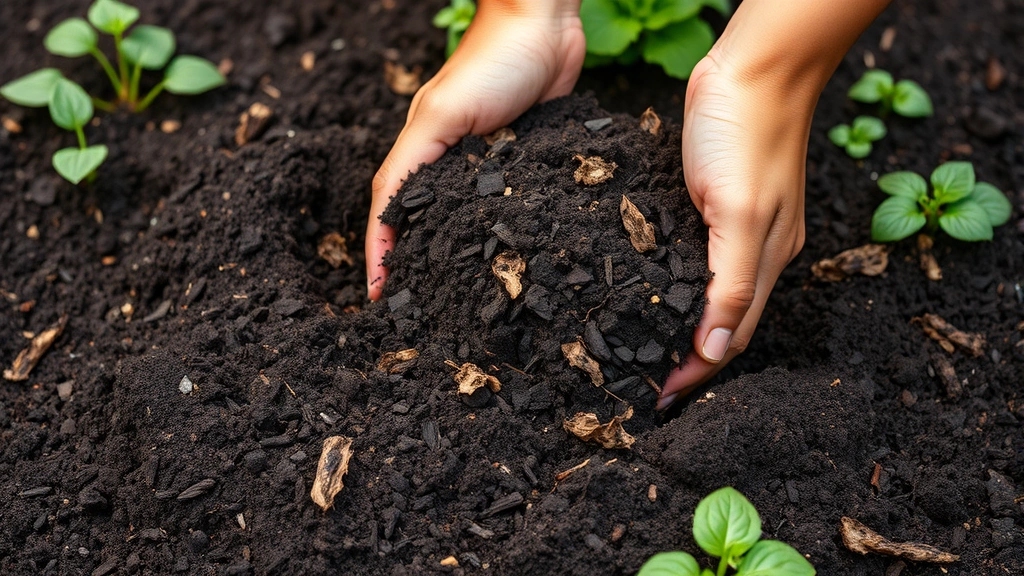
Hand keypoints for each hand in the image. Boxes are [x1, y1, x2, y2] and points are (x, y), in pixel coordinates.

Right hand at [366, 1, 584, 299]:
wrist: (546, 27)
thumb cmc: (492, 64)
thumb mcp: (441, 117)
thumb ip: (412, 167)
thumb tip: (388, 225)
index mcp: (420, 151)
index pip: (391, 212)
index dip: (382, 256)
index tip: (378, 298)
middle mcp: (450, 162)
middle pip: (427, 221)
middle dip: (419, 263)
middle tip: (419, 309)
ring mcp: (488, 163)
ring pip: (469, 219)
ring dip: (461, 254)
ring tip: (458, 297)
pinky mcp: (524, 161)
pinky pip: (510, 204)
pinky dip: (505, 229)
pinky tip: (509, 256)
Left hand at [656, 52, 812, 409]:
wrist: (753, 68)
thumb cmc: (746, 132)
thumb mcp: (736, 214)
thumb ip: (730, 286)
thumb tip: (717, 353)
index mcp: (766, 261)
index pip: (730, 338)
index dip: (696, 372)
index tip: (659, 399)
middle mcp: (757, 252)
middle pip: (722, 325)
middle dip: (688, 360)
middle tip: (646, 385)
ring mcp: (738, 228)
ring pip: (710, 296)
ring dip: (681, 327)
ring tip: (644, 350)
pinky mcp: (717, 205)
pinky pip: (697, 261)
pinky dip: (676, 287)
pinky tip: (651, 292)